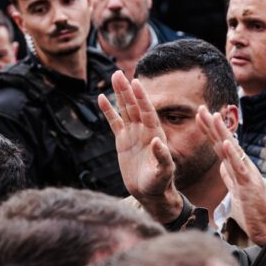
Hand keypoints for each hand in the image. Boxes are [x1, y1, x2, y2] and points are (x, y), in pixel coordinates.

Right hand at [98, 71, 181, 222]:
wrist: (150, 192)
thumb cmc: (160, 183)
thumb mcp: (163, 172)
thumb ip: (162, 157)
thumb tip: (157, 141)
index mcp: (155, 134)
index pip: (147, 112)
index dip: (141, 98)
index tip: (135, 83)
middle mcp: (144, 130)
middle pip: (134, 106)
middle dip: (127, 90)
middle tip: (118, 73)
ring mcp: (133, 134)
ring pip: (125, 110)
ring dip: (119, 94)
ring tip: (114, 77)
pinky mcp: (123, 141)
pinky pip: (115, 123)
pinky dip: (109, 111)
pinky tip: (102, 98)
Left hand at [197, 105, 265, 245]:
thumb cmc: (253, 211)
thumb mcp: (236, 191)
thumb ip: (230, 177)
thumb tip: (221, 167)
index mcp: (236, 168)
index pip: (220, 146)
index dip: (209, 131)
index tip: (199, 116)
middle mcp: (242, 166)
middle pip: (224, 142)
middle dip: (212, 125)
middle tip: (200, 108)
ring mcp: (246, 174)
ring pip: (232, 150)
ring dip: (222, 132)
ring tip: (214, 116)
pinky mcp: (249, 185)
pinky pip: (239, 168)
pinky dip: (232, 155)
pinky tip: (226, 144)